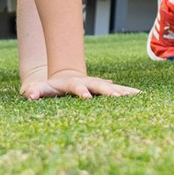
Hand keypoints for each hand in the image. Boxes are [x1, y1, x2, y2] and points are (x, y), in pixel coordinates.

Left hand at [22, 71, 140, 99]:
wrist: (61, 76)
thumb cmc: (47, 86)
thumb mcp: (36, 88)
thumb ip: (33, 91)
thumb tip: (30, 94)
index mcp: (72, 84)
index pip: (77, 87)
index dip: (82, 92)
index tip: (87, 97)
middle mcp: (88, 82)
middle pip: (100, 86)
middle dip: (109, 91)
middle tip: (118, 97)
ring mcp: (97, 85)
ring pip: (113, 87)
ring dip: (125, 92)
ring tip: (140, 95)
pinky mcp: (104, 90)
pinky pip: (119, 92)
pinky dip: (130, 94)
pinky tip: (143, 96)